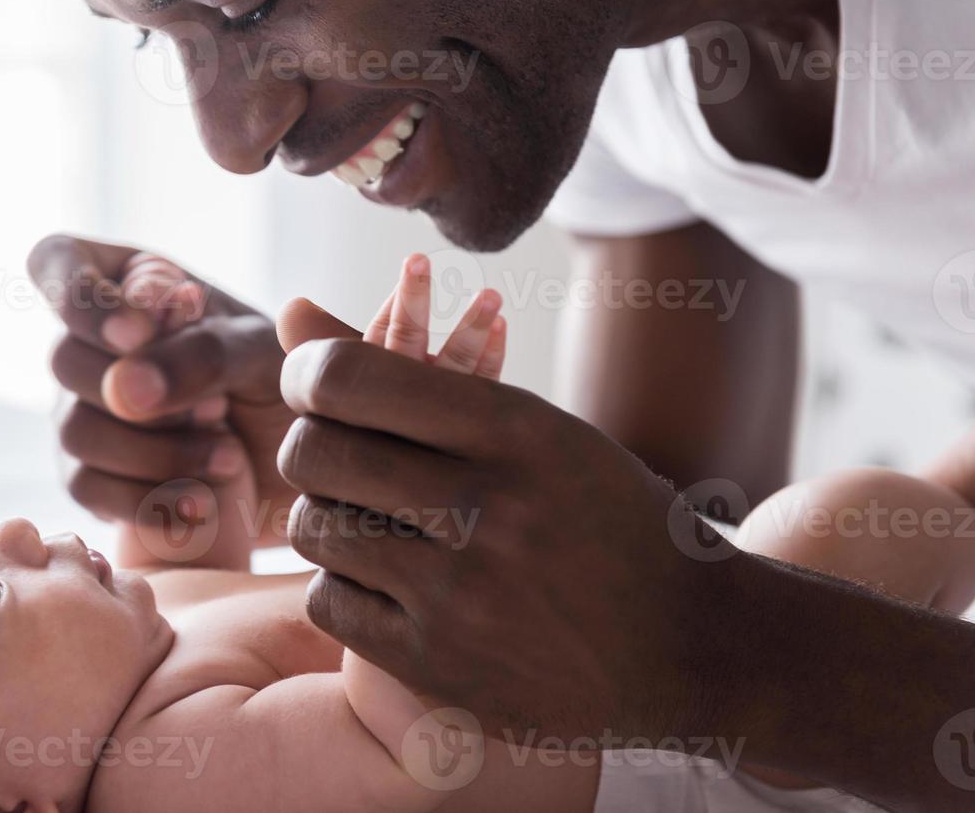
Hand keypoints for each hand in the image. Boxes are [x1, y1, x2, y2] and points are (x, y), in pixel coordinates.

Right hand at [30, 234, 343, 538]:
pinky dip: (146, 500)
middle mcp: (94, 343)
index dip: (80, 299)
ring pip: (74, 432)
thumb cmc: (284, 381)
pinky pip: (87, 489)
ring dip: (155, 454)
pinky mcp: (91, 473)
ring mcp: (83, 409)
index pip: (56, 260)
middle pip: (63, 358)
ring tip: (227, 460)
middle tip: (216, 411)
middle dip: (140, 396)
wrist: (303, 463)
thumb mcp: (260, 352)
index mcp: (130, 282)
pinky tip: (200, 505)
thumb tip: (125, 390)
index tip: (136, 334)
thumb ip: (200, 353)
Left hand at [276, 279, 737, 745]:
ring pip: (315, 527)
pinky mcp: (440, 664)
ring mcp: (462, 594)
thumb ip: (406, 371)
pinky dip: (341, 584)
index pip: (350, 379)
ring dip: (324, 516)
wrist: (687, 646)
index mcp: (517, 430)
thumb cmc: (597, 515)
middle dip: (308, 445)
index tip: (316, 388)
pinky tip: (383, 578)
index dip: (309, 376)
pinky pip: (327, 602)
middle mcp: (488, 507)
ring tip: (366, 516)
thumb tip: (287, 312)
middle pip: (317, 451)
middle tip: (331, 453)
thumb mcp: (532, 427)